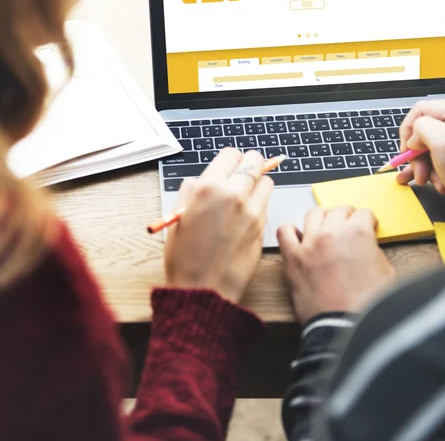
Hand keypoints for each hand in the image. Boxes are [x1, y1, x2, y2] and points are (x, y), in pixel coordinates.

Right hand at [165, 148, 273, 302]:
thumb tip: (201, 180)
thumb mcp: (177, 218)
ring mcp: (252, 210)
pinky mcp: (263, 225)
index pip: (231, 154)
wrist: (204, 290)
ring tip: (246, 194)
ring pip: (266, 180)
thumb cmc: (185, 257)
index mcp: (208, 188)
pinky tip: (247, 213)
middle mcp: (233, 194)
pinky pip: (267, 202)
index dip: (230, 159)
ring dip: (258, 183)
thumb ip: (190, 192)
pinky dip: (261, 202)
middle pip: (254, 162)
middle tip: (243, 173)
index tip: (229, 166)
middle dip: (249, 164)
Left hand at [277, 206, 394, 323]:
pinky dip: (291, 231)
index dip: (367, 221)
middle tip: (348, 226)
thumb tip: (367, 247)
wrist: (346, 328)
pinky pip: (284, 232)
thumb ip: (374, 251)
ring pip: (313, 213)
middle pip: (339, 209)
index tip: (366, 226)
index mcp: (358, 233)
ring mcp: (310, 244)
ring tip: (325, 227)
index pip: (363, 213)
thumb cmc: (367, 306)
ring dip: (322, 217)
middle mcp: (332, 233)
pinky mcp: (293, 259)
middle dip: (347, 216)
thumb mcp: (387, 272)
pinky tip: (299, 238)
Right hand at [396, 99, 444, 199]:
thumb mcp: (442, 141)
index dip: (409, 130)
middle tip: (419, 172)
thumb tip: (414, 138)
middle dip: (417, 154)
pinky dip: (429, 170)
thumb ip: (421, 128)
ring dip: (422, 165)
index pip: (421, 110)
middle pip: (423, 131)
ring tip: (425, 180)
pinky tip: (427, 181)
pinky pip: (435, 158)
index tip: (407, 150)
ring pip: (427, 147)